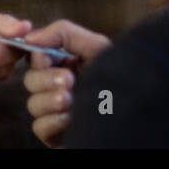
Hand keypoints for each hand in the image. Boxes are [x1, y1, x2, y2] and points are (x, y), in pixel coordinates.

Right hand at [22, 19, 111, 147]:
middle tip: (69, 81)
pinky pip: (39, 127)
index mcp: (64, 64)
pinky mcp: (57, 134)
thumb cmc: (123, 75)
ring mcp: (56, 111)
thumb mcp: (95, 46)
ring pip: (33, 104)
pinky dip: (52, 121)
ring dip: (49, 100)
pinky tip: (71, 118)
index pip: (35, 56)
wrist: (139, 112)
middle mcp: (58, 86)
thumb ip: (63, 33)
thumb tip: (29, 37)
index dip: (36, 56)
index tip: (47, 58)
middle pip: (30, 80)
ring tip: (71, 100)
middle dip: (46, 79)